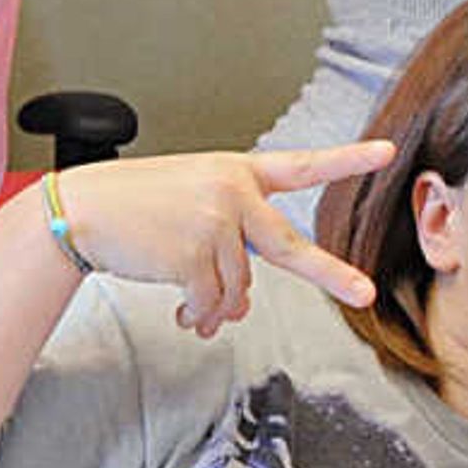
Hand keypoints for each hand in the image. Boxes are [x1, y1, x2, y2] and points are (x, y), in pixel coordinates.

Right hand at [48, 141, 391, 335]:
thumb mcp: (190, 211)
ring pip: (238, 288)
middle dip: (331, 275)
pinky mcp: (194, 254)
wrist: (79, 210)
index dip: (347, 161)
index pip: (301, 166)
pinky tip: (183, 313)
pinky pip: (212, 302)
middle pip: (291, 246)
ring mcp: (216, 222)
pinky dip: (199, 315)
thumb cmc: (135, 208)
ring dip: (217, 308)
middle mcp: (233, 193)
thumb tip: (241, 306)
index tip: (387, 152)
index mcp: (237, 173)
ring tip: (193, 308)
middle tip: (363, 293)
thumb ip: (229, 247)